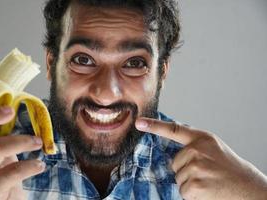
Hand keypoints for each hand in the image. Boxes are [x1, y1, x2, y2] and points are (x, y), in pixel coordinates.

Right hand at [0, 106, 44, 199]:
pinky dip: (29, 166)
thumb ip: (2, 132)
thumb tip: (13, 108)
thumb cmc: (4, 170)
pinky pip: (10, 173)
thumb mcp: (2, 149)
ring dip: (21, 141)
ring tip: (38, 142)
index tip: (7, 108)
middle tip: (12, 111)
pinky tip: (40, 165)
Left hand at [135, 118, 266, 199]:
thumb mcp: (214, 150)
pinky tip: (207, 192)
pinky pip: (183, 190)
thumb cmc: (232, 171)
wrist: (250, 190)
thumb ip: (195, 147)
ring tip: (209, 183)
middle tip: (206, 175)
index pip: (174, 129)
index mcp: (203, 138)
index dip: (154, 126)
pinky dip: (193, 195)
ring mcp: (196, 166)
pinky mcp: (195, 184)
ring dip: (190, 184)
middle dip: (185, 171)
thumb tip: (176, 154)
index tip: (139, 122)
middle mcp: (197, 149)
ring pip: (179, 178)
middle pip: (175, 162)